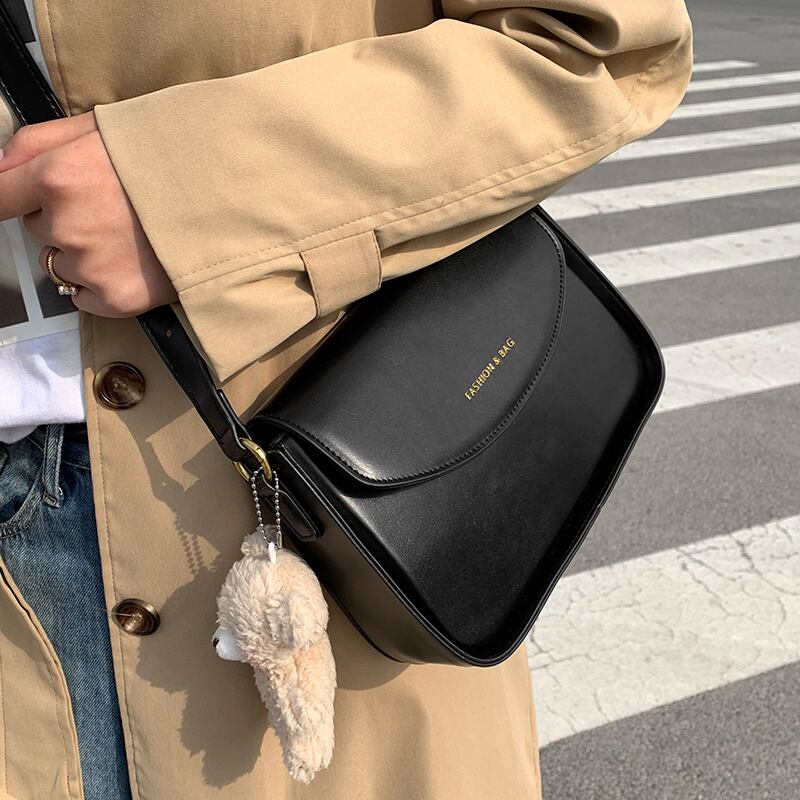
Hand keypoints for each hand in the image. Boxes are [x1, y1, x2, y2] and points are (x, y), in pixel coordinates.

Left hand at [0, 110, 176, 315]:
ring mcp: (93, 267)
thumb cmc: (170, 157)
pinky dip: (100, 284)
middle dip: (64, 220)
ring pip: (62, 265)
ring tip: (129, 237)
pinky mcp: (117, 299)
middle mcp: (68, 226)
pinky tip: (132, 264)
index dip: (9, 198)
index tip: (20, 202)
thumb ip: (36, 142)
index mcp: (57, 177)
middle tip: (112, 209)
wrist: (231, 200)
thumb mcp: (99, 128)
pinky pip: (83, 297)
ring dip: (84, 254)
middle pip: (39, 231)